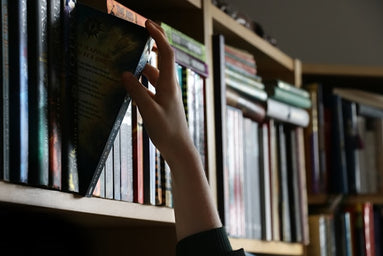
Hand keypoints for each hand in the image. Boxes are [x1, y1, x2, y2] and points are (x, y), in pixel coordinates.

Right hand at [122, 19, 193, 165]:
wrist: (180, 150)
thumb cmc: (168, 132)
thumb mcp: (149, 111)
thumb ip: (137, 92)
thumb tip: (125, 73)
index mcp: (169, 84)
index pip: (165, 53)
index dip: (157, 36)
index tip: (146, 24)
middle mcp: (169, 86)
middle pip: (159, 61)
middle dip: (148, 48)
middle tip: (131, 41)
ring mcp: (166, 95)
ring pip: (153, 75)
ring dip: (141, 68)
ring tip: (123, 64)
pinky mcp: (162, 104)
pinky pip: (150, 88)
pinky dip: (140, 84)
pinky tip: (129, 87)